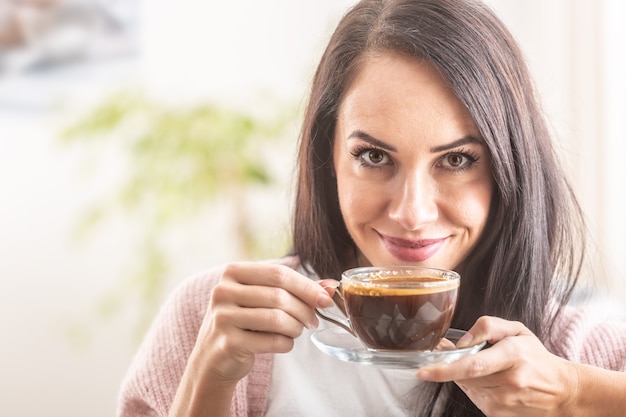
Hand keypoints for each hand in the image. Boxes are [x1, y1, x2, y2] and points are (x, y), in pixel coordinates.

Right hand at [192, 258, 333, 384]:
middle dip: (304, 310)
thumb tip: (331, 285)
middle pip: (279, 296)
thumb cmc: (245, 322)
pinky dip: (286, 343)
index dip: (307, 286)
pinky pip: (271, 341)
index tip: (326, 300)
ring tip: (298, 331)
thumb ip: (296, 289)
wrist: (214, 356)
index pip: (279, 274)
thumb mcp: (264, 299)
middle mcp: (223, 291)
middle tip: (313, 321)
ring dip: (296, 327)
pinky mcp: (228, 343)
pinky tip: (285, 343)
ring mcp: (222, 317)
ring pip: (277, 319)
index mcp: (232, 272)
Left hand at [416, 316, 579, 416]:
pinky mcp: (499, 414)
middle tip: (449, 353)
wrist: (563, 392)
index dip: (444, 369)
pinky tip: (491, 381)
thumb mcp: (518, 331)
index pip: (473, 365)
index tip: (423, 370)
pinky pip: (474, 397)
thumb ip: (488, 326)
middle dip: (451, 365)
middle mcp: (510, 381)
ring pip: (467, 386)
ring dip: (465, 375)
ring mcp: (504, 402)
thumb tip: (463, 341)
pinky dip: (474, 387)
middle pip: (465, 375)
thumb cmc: (537, 358)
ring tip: (486, 367)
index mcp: (514, 355)